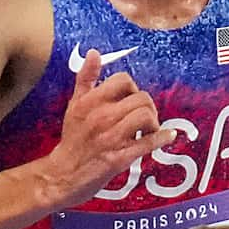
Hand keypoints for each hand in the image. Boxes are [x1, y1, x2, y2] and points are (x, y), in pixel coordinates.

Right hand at [36, 51, 160, 207]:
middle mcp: (101, 116)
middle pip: (141, 99)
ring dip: (154, 123)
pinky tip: (167, 137)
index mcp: (91, 101)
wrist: (61, 176)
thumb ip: (85, 79)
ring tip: (148, 130)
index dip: (133, 89)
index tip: (131, 101)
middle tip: (145, 120)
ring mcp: (111, 137)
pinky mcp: (118, 158)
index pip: (123, 80)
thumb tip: (94, 53)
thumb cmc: (72, 140)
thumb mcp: (74, 105)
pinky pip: (147, 143)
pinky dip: (162, 138)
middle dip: (148, 108)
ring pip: (145, 117)